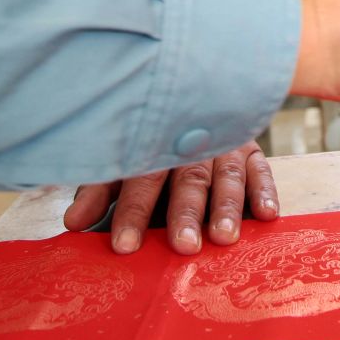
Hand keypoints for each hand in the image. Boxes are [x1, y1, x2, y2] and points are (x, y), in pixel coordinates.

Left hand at [62, 140, 277, 255]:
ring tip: (224, 237)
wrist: (194, 93)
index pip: (140, 180)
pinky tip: (266, 215)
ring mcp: (224, 146)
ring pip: (227, 176)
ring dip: (227, 206)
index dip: (132, 213)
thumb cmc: (151, 143)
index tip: (124, 246)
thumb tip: (72, 223)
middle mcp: (191, 145)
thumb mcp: (121, 162)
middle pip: (188, 180)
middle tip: (184, 246)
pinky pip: (261, 169)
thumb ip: (99, 190)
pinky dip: (265, 191)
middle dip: (185, 213)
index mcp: (154, 146)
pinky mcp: (251, 150)